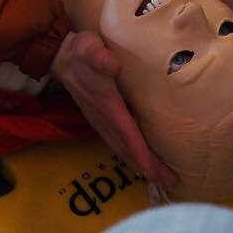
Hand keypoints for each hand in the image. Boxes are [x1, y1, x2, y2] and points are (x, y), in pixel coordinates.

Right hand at [50, 31, 178, 189]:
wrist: (61, 56)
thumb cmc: (81, 51)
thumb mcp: (89, 48)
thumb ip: (98, 56)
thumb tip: (110, 63)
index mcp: (108, 107)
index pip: (128, 138)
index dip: (144, 157)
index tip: (159, 175)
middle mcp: (104, 120)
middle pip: (128, 151)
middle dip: (148, 169)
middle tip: (171, 183)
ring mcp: (101, 121)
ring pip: (122, 149)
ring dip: (140, 164)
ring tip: (159, 177)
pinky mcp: (102, 118)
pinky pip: (119, 142)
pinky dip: (132, 154)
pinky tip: (141, 157)